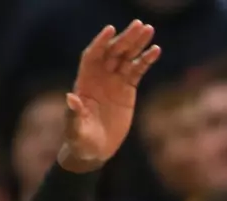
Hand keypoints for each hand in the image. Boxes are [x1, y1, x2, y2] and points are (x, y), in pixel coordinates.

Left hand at [57, 21, 161, 171]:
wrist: (93, 150)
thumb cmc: (80, 141)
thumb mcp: (75, 130)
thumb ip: (73, 114)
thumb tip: (70, 98)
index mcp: (85, 82)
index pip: (92, 56)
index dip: (100, 43)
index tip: (111, 30)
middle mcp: (99, 77)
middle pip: (112, 52)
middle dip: (125, 38)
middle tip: (139, 25)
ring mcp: (114, 81)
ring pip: (126, 57)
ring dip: (137, 43)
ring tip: (149, 30)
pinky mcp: (127, 90)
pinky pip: (137, 71)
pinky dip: (146, 60)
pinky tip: (155, 50)